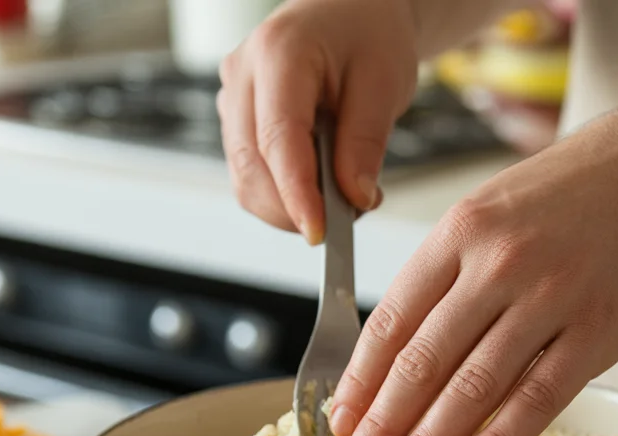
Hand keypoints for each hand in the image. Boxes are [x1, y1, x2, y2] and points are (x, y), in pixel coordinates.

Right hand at [216, 0, 418, 243]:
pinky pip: (250, 175)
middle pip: (251, 167)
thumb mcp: (384, 83)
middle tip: (351, 215)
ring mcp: (232, 98)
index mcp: (279, 53)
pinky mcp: (236, 120)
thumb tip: (354, 198)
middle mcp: (242, 74)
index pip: (278, 139)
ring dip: (290, 205)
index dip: (296, 194)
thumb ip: (365, 142)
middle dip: (295, 208)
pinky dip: (284, 195)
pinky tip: (319, 185)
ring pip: (245, 179)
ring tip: (342, 193)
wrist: (353, 14)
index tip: (319, 232)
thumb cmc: (369, 36)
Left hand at [327, 107, 617, 435]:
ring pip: (473, 387)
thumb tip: (397, 357)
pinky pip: (539, 397)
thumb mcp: (491, 211)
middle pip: (424, 361)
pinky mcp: (600, 330)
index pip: (393, 320)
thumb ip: (446, 275)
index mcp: (461, 231)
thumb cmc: (572, 195)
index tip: (341, 421)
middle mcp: (499, 263)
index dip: (361, 380)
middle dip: (382, 425)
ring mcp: (552, 296)